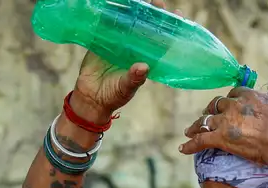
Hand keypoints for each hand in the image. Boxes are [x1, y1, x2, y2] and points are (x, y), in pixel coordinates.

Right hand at [71, 0, 179, 121]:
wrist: (90, 98)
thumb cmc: (113, 95)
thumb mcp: (125, 89)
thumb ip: (134, 79)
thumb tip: (143, 67)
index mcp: (144, 59)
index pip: (160, 41)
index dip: (169, 28)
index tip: (177, 14)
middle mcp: (133, 49)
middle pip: (145, 28)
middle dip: (152, 14)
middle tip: (157, 2)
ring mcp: (118, 44)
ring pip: (127, 24)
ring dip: (132, 12)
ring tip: (138, 1)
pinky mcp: (102, 42)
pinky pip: (106, 26)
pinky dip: (109, 16)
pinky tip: (113, 5)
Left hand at [179, 68, 267, 176]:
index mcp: (249, 95)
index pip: (234, 94)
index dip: (230, 100)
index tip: (228, 104)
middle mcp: (234, 106)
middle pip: (216, 105)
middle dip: (211, 110)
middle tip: (206, 116)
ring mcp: (225, 122)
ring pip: (205, 121)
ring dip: (197, 125)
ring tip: (189, 131)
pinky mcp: (220, 138)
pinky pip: (200, 140)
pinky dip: (190, 145)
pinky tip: (183, 149)